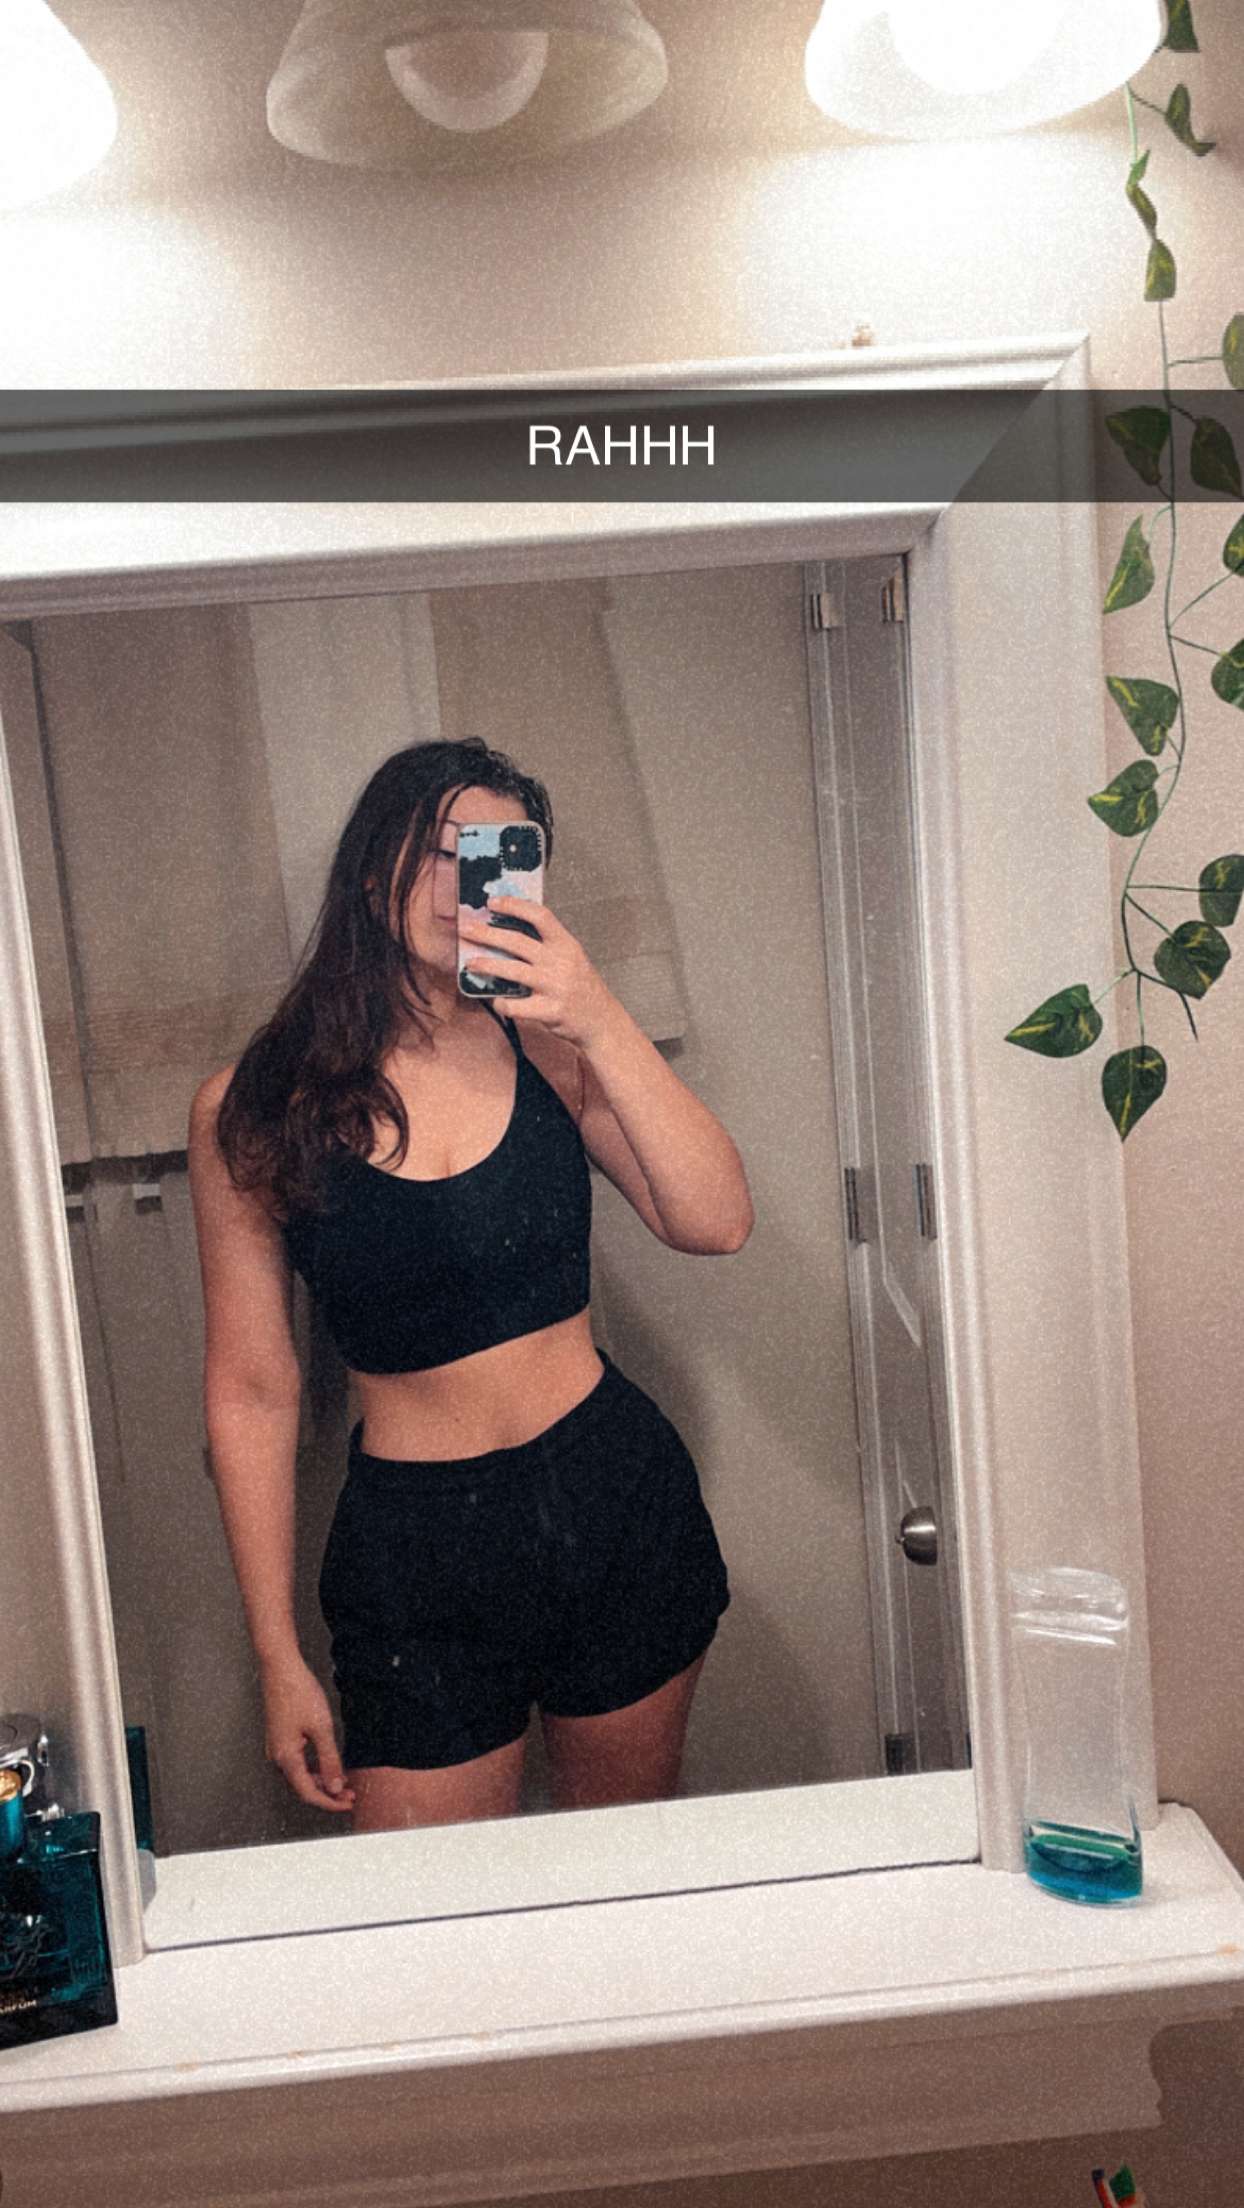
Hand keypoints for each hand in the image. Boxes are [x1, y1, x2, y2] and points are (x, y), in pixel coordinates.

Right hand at [259, 1653, 355, 1813]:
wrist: (280, 1667)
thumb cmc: (298, 1692)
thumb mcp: (322, 1727)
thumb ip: (329, 1760)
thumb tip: (335, 1787)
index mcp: (285, 1758)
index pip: (309, 1793)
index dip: (330, 1803)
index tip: (348, 1803)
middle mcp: (277, 1757)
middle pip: (303, 1787)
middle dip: (328, 1794)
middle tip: (351, 1795)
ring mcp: (276, 1748)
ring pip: (300, 1775)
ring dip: (322, 1781)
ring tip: (343, 1782)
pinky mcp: (279, 1738)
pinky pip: (297, 1762)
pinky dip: (313, 1768)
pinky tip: (328, 1765)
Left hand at [458, 896, 615, 1051]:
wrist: (602, 1020)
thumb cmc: (581, 986)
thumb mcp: (572, 957)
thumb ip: (547, 944)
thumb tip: (509, 929)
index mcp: (566, 944)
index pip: (540, 916)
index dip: (515, 906)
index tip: (493, 902)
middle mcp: (561, 963)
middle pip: (518, 942)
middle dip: (488, 934)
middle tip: (466, 930)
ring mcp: (555, 987)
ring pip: (513, 971)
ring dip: (487, 965)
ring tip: (470, 962)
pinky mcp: (550, 1011)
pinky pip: (517, 1006)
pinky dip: (503, 1003)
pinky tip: (496, 1000)